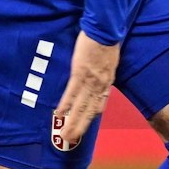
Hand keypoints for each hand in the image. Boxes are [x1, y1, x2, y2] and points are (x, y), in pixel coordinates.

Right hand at [51, 31, 119, 152]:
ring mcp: (90, 81)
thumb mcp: (109, 58)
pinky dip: (65, 105)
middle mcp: (100, 85)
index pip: (100, 103)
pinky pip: (71, 93)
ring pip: (80, 107)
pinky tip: (59, 114)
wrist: (106, 29)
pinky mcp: (79, 74)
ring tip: (65, 134)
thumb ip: (102, 68)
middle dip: (80, 126)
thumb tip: (97, 70)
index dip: (92, 114)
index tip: (86, 123)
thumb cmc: (106, 39)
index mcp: (107, 81)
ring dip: (72, 122)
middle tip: (71, 138)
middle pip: (89, 111)